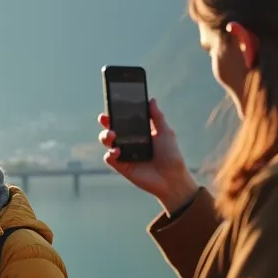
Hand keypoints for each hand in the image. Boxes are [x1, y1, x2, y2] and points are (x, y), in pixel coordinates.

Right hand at [98, 98, 198, 213]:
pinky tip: (117, 151)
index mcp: (138, 132)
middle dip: (106, 122)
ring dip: (105, 136)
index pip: (124, 120)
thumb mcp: (165, 132)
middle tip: (104, 118)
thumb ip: (157, 116)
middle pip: (111, 129)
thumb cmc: (171, 155)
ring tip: (112, 135)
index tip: (112, 104)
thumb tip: (151, 99)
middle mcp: (128, 142)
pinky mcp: (121, 166)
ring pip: (107, 142)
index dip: (116, 112)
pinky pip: (109, 158)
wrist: (172, 177)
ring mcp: (124, 154)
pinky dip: (111, 153)